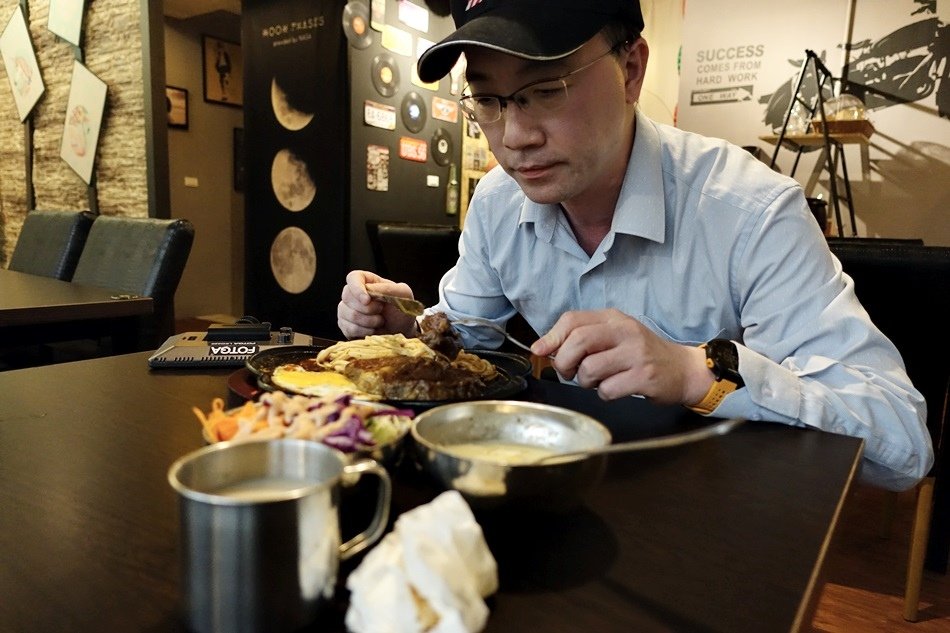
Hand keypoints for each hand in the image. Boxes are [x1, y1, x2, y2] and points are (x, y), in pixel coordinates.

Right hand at [337, 270, 418, 338]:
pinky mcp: (345, 325)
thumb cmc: (402, 307)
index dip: (357, 289)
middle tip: (381, 311)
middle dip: (367, 309)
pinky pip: (348, 328)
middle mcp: (353, 293)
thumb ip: (388, 288)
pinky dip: (362, 332)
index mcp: (366, 281)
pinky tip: (372, 330)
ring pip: (347, 314)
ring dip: (367, 322)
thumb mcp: (403, 293)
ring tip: (380, 321)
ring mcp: (346, 309)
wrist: (402, 328)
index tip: (367, 300)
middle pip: (347, 297)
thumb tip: (368, 290)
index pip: (353, 278)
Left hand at [530, 309, 711, 404]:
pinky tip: (616, 389)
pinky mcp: (644, 376)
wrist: (682, 369)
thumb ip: (581, 337)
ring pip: (590, 369)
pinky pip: (607, 390)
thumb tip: (541, 347)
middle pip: (578, 341)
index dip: (551, 337)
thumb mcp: (614, 336)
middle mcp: (625, 332)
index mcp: (613, 319)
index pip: (572, 320)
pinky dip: (604, 394)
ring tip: (599, 381)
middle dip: (564, 362)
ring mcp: (636, 354)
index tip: (541, 351)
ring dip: (586, 382)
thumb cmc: (641, 355)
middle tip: (570, 372)